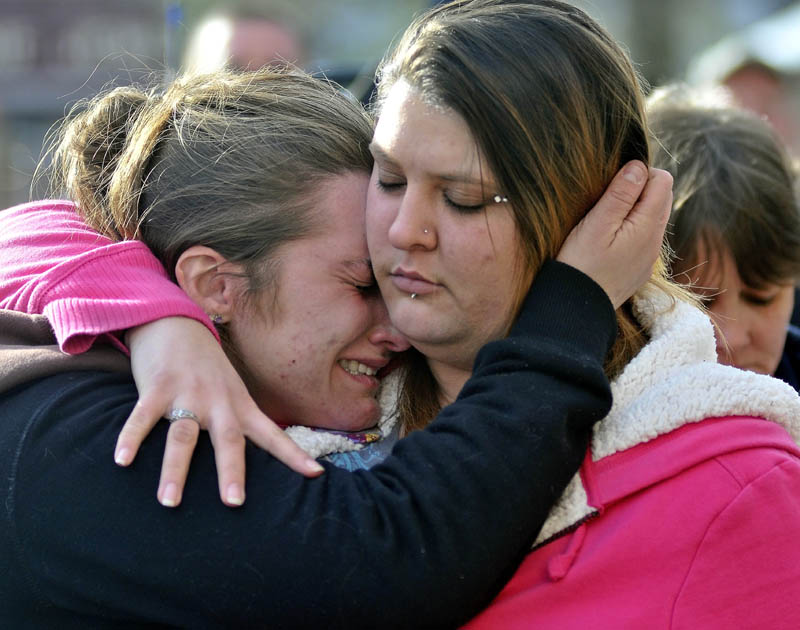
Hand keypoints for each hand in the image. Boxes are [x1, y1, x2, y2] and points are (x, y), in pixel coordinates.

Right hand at [114, 317, 324, 507]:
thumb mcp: (232, 392)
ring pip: (182, 436)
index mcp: (239, 406)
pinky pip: (142, 417)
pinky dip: (132, 438)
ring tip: (169, 501)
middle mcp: (217, 402)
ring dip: (175, 469)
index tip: (317, 475)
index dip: (294, 455)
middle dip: (231, 471)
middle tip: (234, 503)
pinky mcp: (156, 387)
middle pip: (227, 440)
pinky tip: (122, 461)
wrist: (176, 323)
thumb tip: (265, 459)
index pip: (272, 435)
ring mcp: (187, 394)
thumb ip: (242, 424)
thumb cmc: (207, 369)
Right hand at [557, 161, 672, 308]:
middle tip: (607, 201)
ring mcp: (648, 257)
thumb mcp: (596, 224)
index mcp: (647, 225)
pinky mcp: (638, 268)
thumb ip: (620, 194)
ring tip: (605, 221)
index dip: (638, 174)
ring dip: (634, 210)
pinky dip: (630, 230)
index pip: (662, 179)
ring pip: (652, 218)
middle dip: (639, 190)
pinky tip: (607, 242)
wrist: (576, 308)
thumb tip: (638, 166)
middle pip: (661, 197)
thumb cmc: (580, 264)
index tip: (612, 186)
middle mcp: (655, 240)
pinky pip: (643, 238)